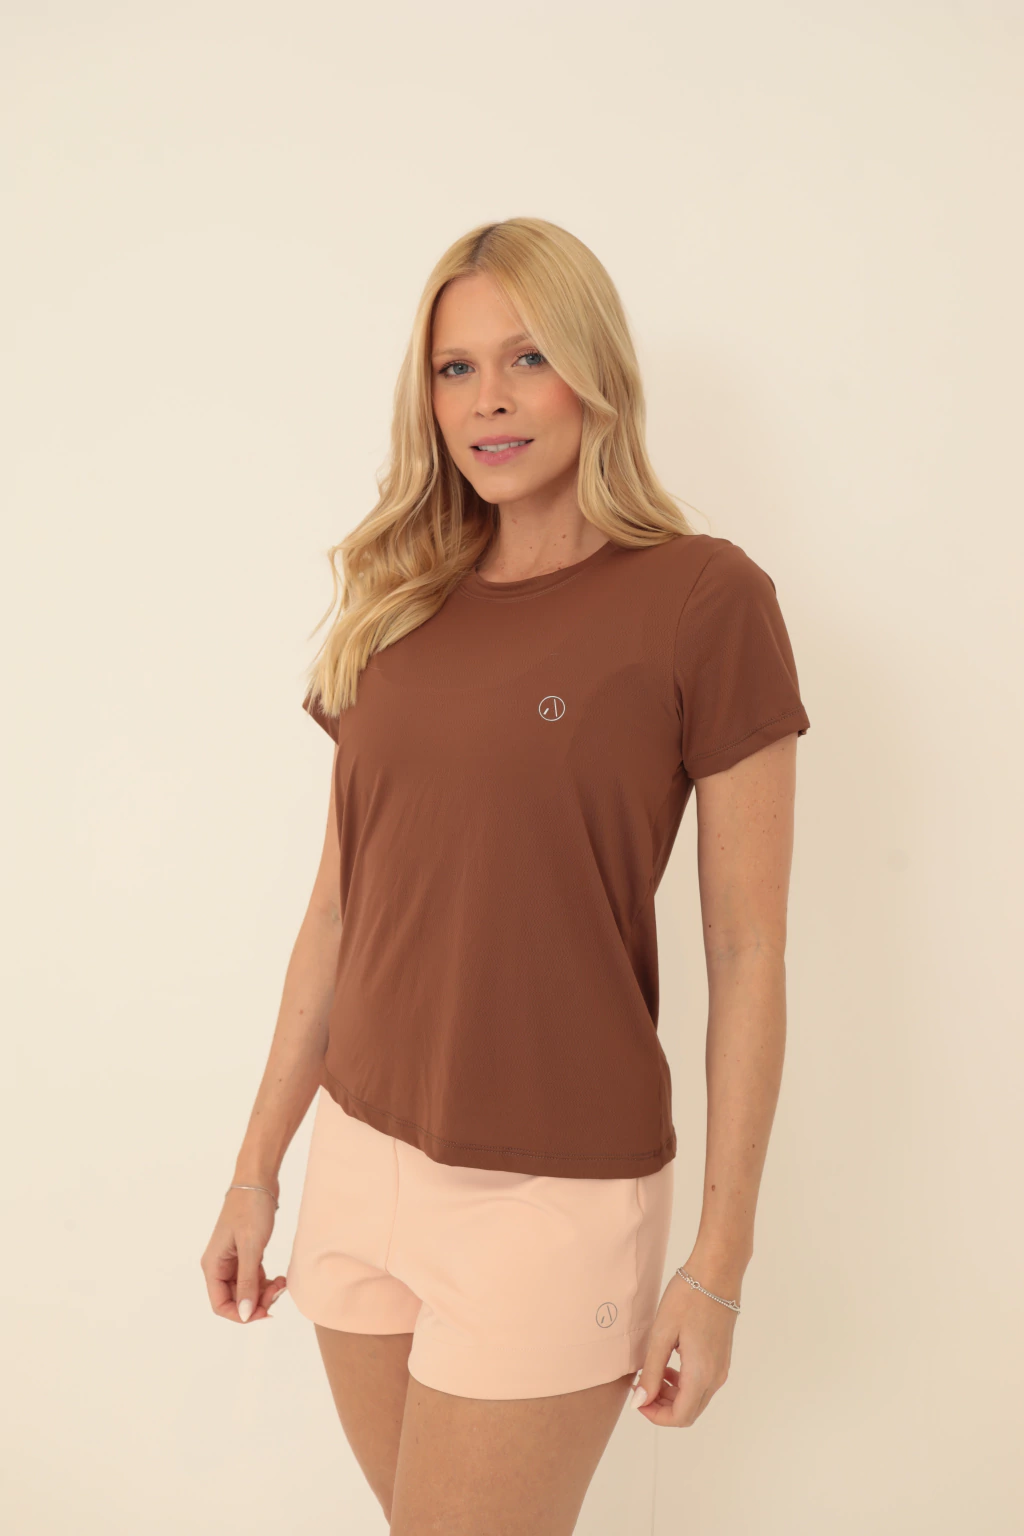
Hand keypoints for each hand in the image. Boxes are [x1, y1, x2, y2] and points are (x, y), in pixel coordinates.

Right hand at [200, 1187, 287, 1323]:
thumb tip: (245, 1314)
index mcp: (213, 1265)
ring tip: (282, 1283)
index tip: (264, 1311)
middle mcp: (220, 1265)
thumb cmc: (250, 1209)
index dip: (241, 1314)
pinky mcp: (246, 1253)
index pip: (220, 1304)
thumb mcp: (251, 1247)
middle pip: (235, 1299)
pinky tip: (280, 1278)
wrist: (258, 1180)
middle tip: (278, 1293)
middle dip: (256, 1302)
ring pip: (246, 1290)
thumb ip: (247, 1282)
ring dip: (264, 1292)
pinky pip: (254, 1277)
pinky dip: (266, 1281)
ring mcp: (233, 1259)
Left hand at [630, 1267, 738, 1426]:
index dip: (655, 1416)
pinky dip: (684, 1383)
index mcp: (701, 1374)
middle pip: (689, 1412)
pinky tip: (669, 1363)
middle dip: (662, 1407)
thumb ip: (652, 1371)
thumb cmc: (688, 1297)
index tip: (637, 1398)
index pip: (679, 1417)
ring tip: (653, 1371)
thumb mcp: (662, 1333)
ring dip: (672, 1395)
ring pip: (696, 1399)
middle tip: (641, 1386)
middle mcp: (716, 1377)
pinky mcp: (722, 1357)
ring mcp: (722, 1367)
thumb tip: (641, 1401)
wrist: (717, 1272)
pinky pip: (702, 1383)